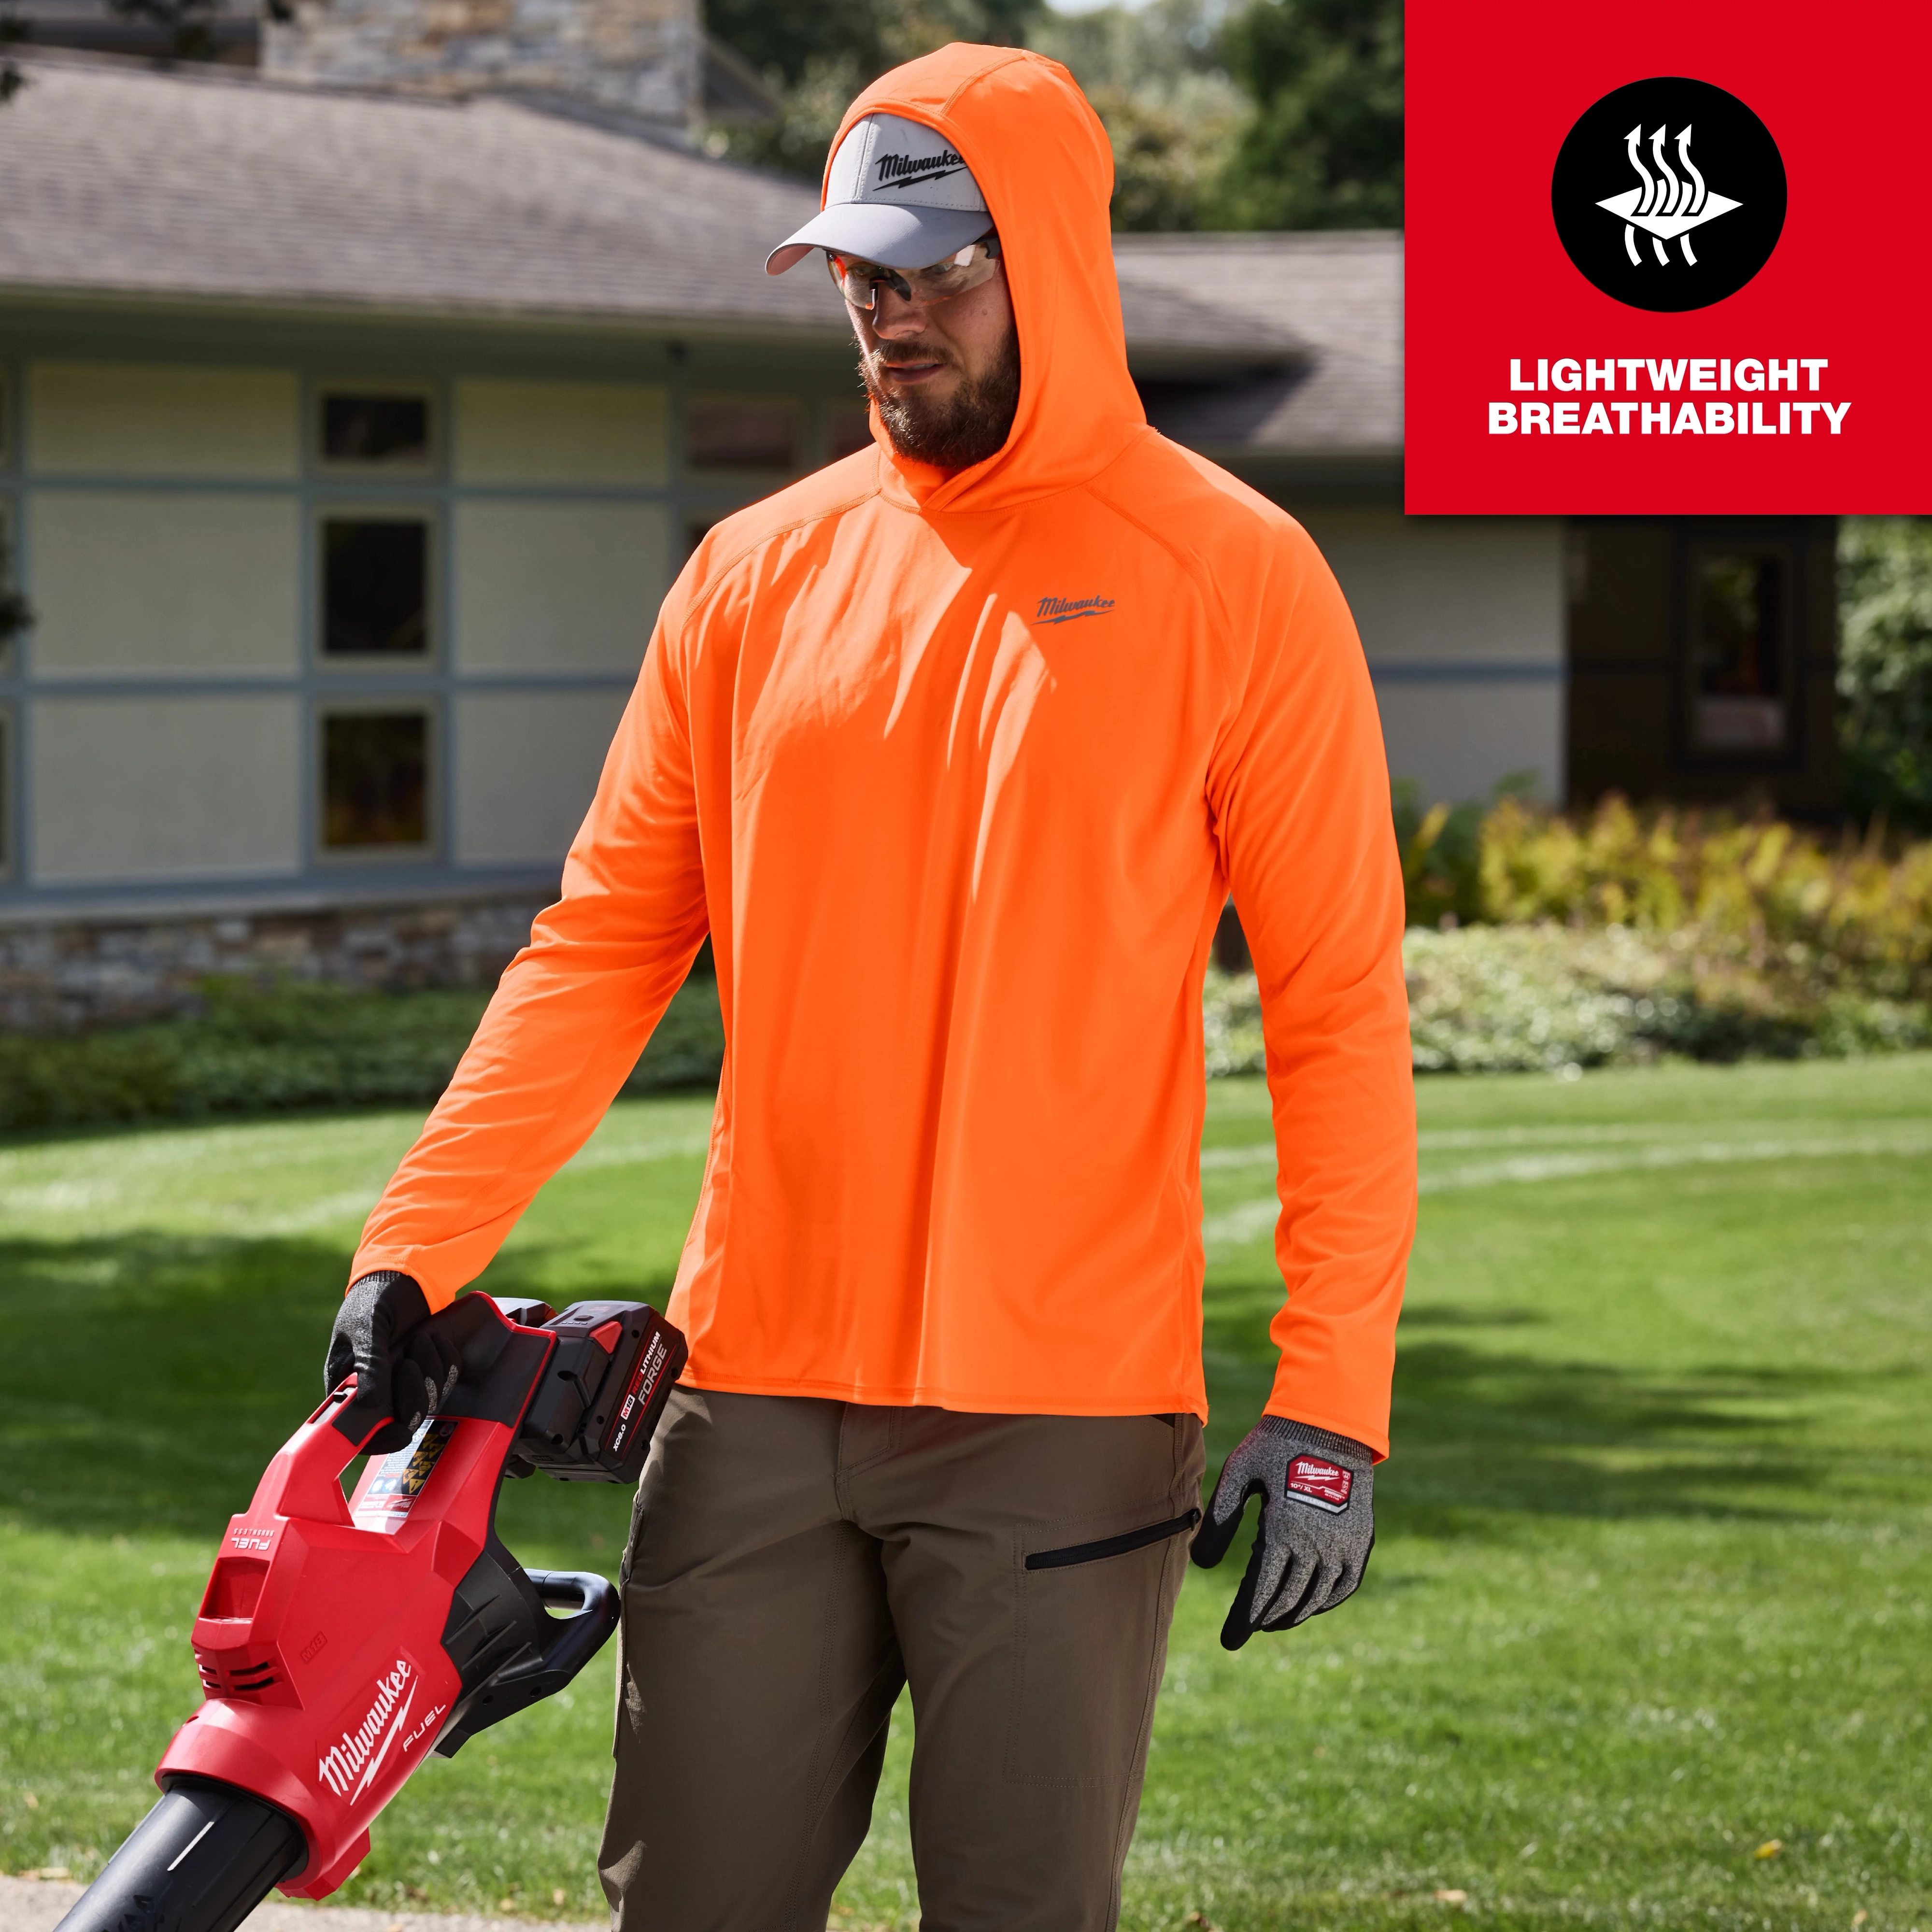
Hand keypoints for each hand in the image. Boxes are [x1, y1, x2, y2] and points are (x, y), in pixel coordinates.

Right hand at [324, 1272, 459, 1454]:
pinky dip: (446, 1361)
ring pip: (428, 1402)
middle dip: (415, 1395)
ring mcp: (404, 1382)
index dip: (380, 1439)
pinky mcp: (428, 1370)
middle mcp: (376, 1391)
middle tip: (412, 1363)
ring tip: (423, 1339)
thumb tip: (370, 1402)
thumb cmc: (373, 1298)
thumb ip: (370, 1362)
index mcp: (348, 1386)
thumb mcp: (367, 1325)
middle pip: (402, 1422)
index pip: (359, 1433)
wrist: (402, 1275)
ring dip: (432, 1372)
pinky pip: (446, 1381)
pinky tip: (437, 1340)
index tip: (400, 1427)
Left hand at [1189, 1417, 1375, 1649]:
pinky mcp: (1361, 1541)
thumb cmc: (1276, 1445)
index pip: (1260, 1591)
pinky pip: (1345, 1586)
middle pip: (1287, 1600)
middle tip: (1247, 1628)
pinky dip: (1326, 1602)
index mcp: (1283, 1531)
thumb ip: (1218, 1519)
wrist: (1330, 1423)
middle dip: (1264, 1619)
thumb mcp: (1238, 1474)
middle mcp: (1317, 1545)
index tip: (1230, 1640)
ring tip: (1272, 1620)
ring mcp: (1344, 1546)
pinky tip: (1310, 1605)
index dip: (1244, 1619)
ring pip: (1316, 1598)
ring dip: (1293, 1615)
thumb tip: (1199, 1563)